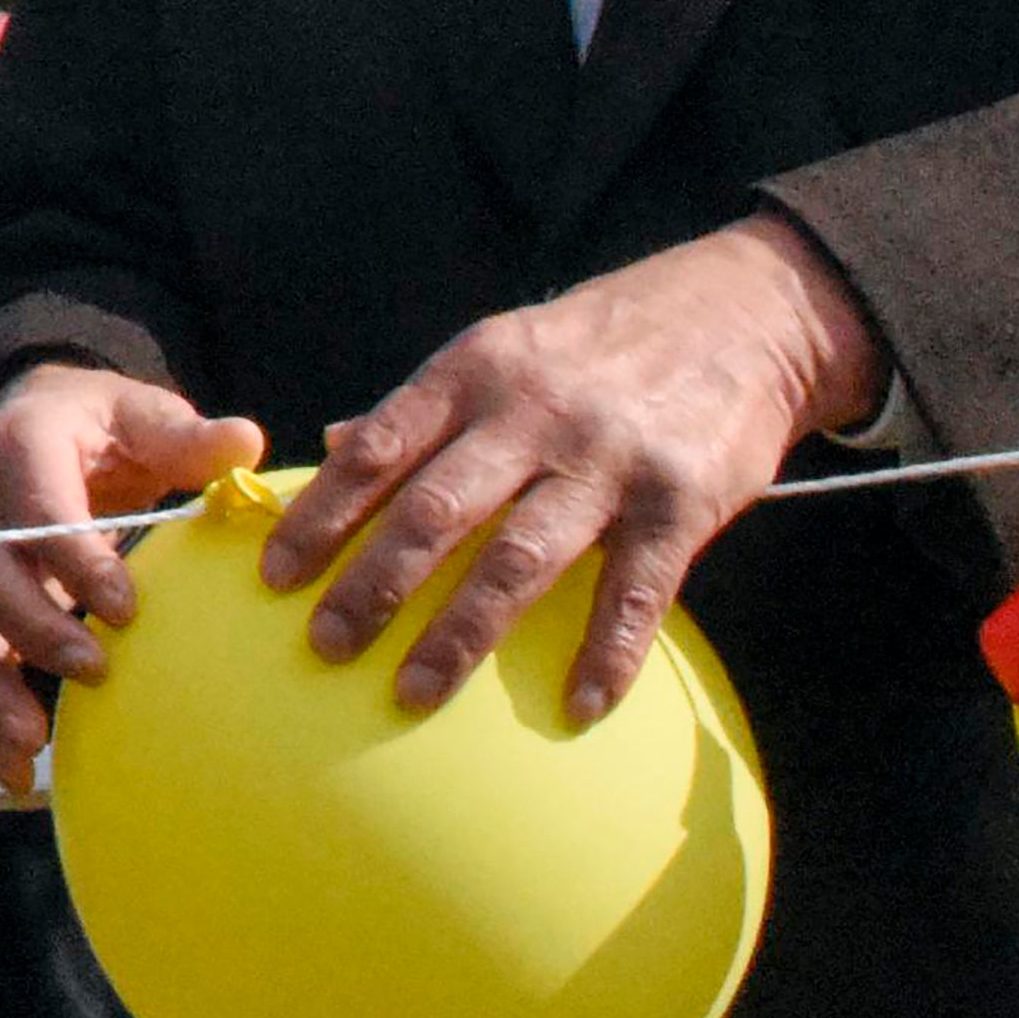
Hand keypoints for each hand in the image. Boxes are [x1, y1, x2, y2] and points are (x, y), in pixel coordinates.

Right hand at [0, 364, 267, 792]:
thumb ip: (185, 436)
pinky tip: (16, 778)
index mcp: (18, 451)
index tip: (125, 607)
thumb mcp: (137, 412)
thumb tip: (246, 446)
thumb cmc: (96, 425)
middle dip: (33, 627)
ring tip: (33, 744)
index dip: (73, 557)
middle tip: (92, 667)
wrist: (22, 422)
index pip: (37, 508)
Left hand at [258, 215, 883, 724]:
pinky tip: (576, 706)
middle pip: (434, 510)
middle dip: (371, 584)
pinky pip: (635, 592)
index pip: (377, 449)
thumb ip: (424, 408)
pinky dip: (606, 653)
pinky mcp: (681, 500)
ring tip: (412, 693)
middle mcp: (531, 414)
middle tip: (323, 647)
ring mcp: (607, 460)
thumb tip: (332, 447)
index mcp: (473, 372)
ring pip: (518, 558)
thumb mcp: (501, 348)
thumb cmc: (598, 344)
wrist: (744, 312)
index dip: (321, 514)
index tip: (275, 574)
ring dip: (460, 633)